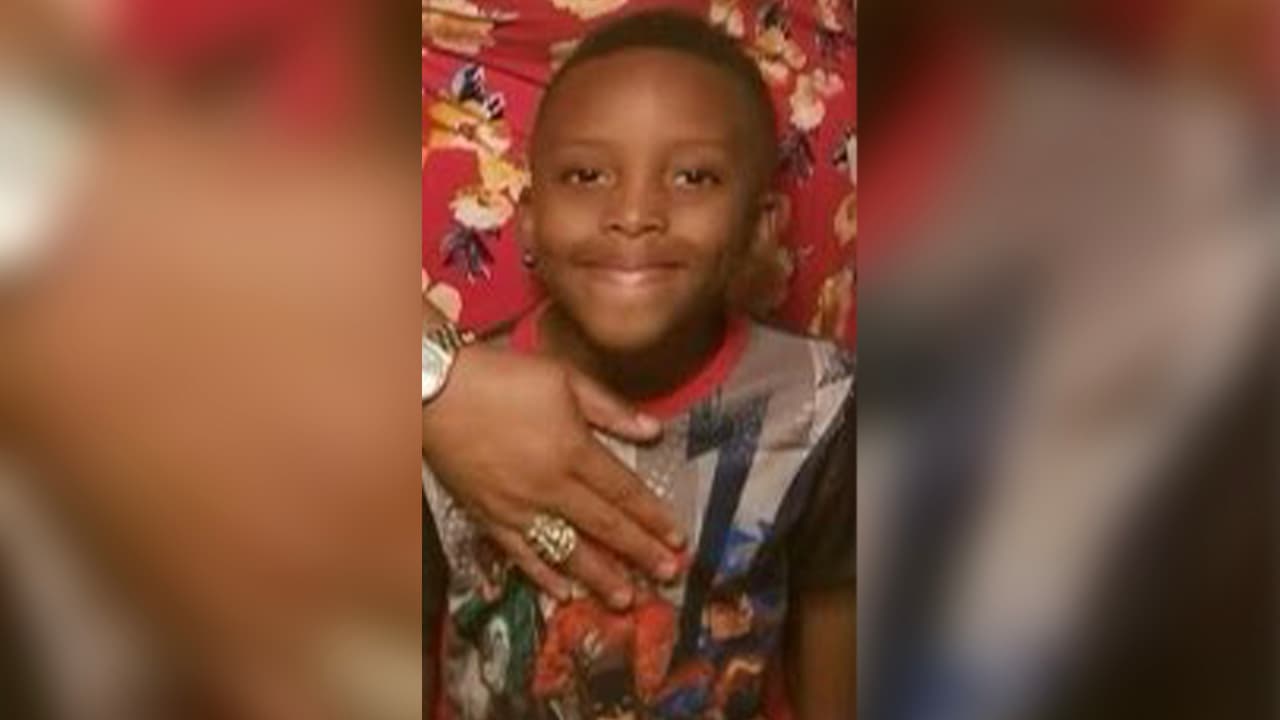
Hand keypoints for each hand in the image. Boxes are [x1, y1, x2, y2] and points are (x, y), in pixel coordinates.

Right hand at [422, 333, 687, 608]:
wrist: (435, 390)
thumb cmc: (501, 376)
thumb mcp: (563, 378)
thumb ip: (610, 409)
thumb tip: (655, 431)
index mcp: (574, 451)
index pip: (624, 492)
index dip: (654, 518)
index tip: (678, 540)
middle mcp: (551, 487)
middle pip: (604, 527)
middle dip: (639, 553)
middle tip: (668, 577)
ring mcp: (518, 508)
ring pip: (567, 550)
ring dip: (600, 576)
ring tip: (625, 598)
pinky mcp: (488, 517)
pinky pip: (521, 554)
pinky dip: (543, 576)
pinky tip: (563, 592)